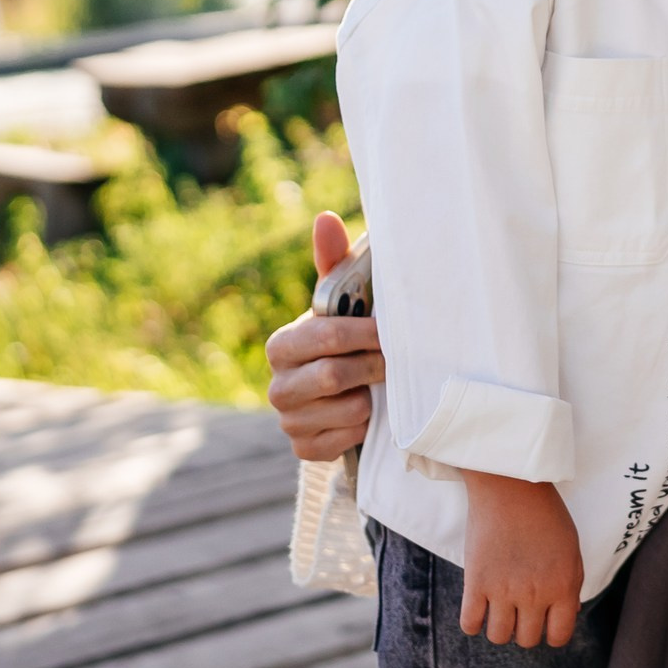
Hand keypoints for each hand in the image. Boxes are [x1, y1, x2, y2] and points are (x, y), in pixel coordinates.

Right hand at [265, 211, 382, 460]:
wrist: (343, 394)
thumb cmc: (345, 340)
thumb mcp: (341, 305)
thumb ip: (334, 265)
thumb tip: (325, 219)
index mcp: (282, 345)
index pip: (326, 337)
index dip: (365, 334)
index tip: (388, 332)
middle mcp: (277, 385)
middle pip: (333, 376)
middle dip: (371, 367)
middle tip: (391, 361)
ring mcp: (288, 420)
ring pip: (347, 410)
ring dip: (371, 399)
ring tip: (374, 387)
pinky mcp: (304, 449)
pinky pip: (344, 440)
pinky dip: (363, 428)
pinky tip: (364, 414)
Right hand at [460, 472, 585, 645]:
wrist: (511, 487)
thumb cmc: (545, 514)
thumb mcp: (571, 549)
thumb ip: (570, 585)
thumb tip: (568, 614)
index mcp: (563, 586)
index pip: (559, 636)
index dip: (551, 633)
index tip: (544, 623)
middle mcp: (534, 594)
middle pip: (526, 639)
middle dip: (524, 629)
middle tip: (519, 610)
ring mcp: (503, 590)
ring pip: (497, 637)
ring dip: (499, 627)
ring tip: (499, 609)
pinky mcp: (476, 582)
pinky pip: (469, 624)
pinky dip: (473, 622)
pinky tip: (479, 607)